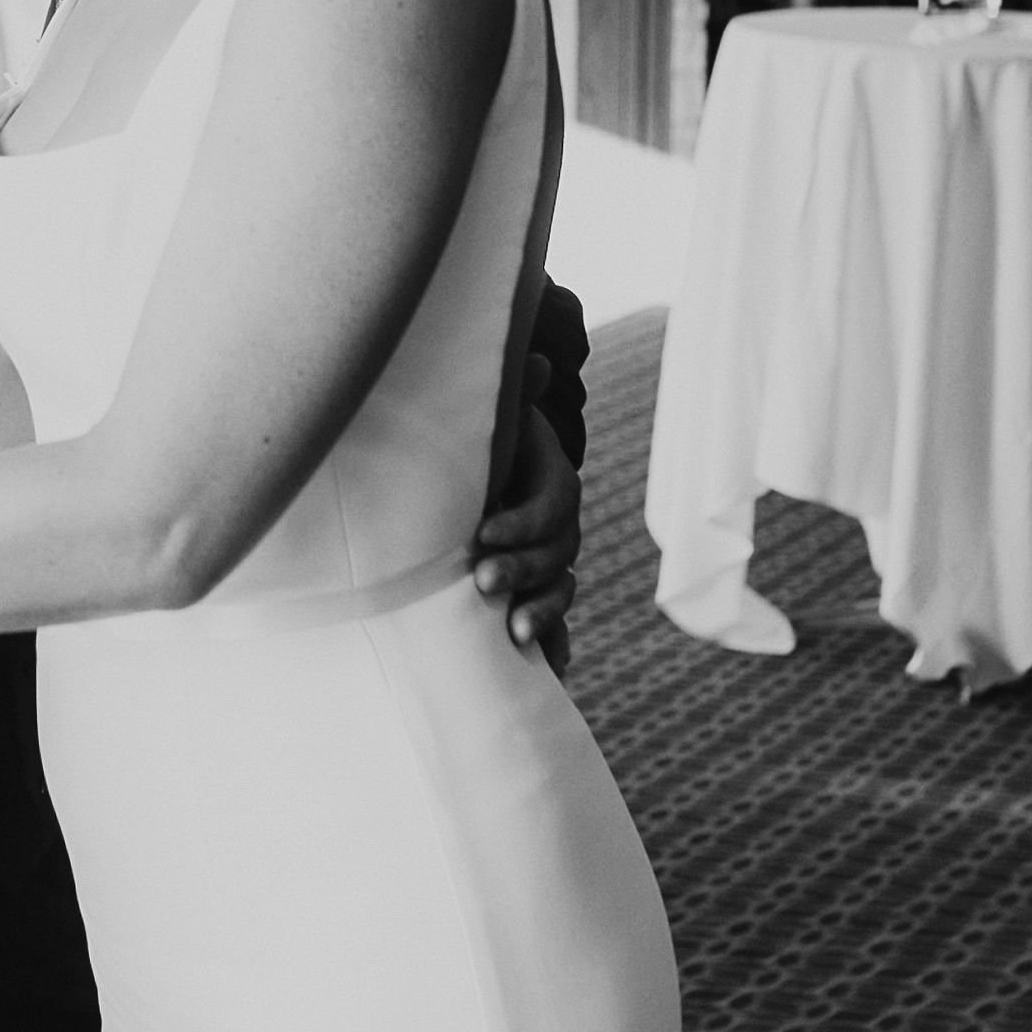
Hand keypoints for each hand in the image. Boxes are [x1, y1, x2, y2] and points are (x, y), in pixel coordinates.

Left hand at [471, 357, 579, 676]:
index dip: (520, 521)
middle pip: (556, 554)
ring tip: (515, 633)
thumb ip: (514, 398)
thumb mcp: (491, 423)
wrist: (470, 477)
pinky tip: (548, 672)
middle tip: (478, 581)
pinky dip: (553, 647)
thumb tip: (534, 360)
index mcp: (552, 484)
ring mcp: (551, 563)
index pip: (552, 507)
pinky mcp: (536, 593)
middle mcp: (559, 527)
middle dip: (521, 570)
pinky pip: (555, 623)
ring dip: (542, 612)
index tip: (480, 533)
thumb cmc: (479, 447)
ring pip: (560, 590)